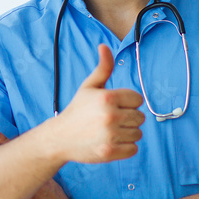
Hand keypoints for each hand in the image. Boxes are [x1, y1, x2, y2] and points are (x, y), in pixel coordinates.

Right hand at [51, 44, 143, 163]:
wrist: (58, 138)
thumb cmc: (77, 111)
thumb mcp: (88, 87)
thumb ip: (102, 68)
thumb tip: (104, 46)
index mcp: (107, 97)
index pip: (137, 99)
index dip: (127, 103)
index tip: (112, 107)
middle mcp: (110, 115)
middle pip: (140, 117)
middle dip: (127, 118)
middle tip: (108, 121)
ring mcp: (110, 135)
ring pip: (138, 134)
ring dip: (126, 134)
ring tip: (108, 132)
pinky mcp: (110, 152)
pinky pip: (133, 149)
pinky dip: (125, 148)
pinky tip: (109, 142)